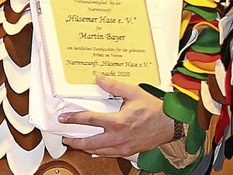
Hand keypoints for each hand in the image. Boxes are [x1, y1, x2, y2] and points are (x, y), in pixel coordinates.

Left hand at [59, 75, 174, 157]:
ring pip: (96, 151)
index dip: (74, 118)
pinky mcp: (126, 152)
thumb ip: (115, 86)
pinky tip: (94, 148)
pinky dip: (97, 151)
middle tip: (65, 137)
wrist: (168, 125)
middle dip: (74, 141)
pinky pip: (107, 155)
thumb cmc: (153, 109)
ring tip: (77, 142)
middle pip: (88, 143)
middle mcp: (118, 137)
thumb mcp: (134, 92)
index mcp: (118, 122)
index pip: (90, 120)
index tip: (64, 118)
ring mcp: (122, 147)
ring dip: (84, 147)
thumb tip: (99, 78)